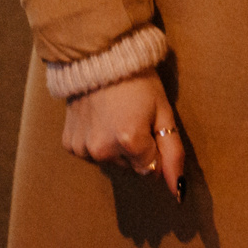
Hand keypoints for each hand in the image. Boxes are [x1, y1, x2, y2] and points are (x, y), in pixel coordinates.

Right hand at [61, 70, 185, 199]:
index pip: (150, 168)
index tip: (148, 123)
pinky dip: (96, 141)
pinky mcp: (69, 144)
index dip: (153, 147)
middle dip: (135, 148)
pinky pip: (90, 154)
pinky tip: (97, 118)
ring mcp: (83, 148)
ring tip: (114, 114)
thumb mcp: (163, 112)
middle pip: (130, 166)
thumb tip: (178, 191)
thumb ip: (172, 154)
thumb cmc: (137, 81)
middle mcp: (103, 150)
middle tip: (131, 116)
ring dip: (115, 145)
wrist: (99, 56)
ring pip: (110, 161)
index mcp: (130, 141)